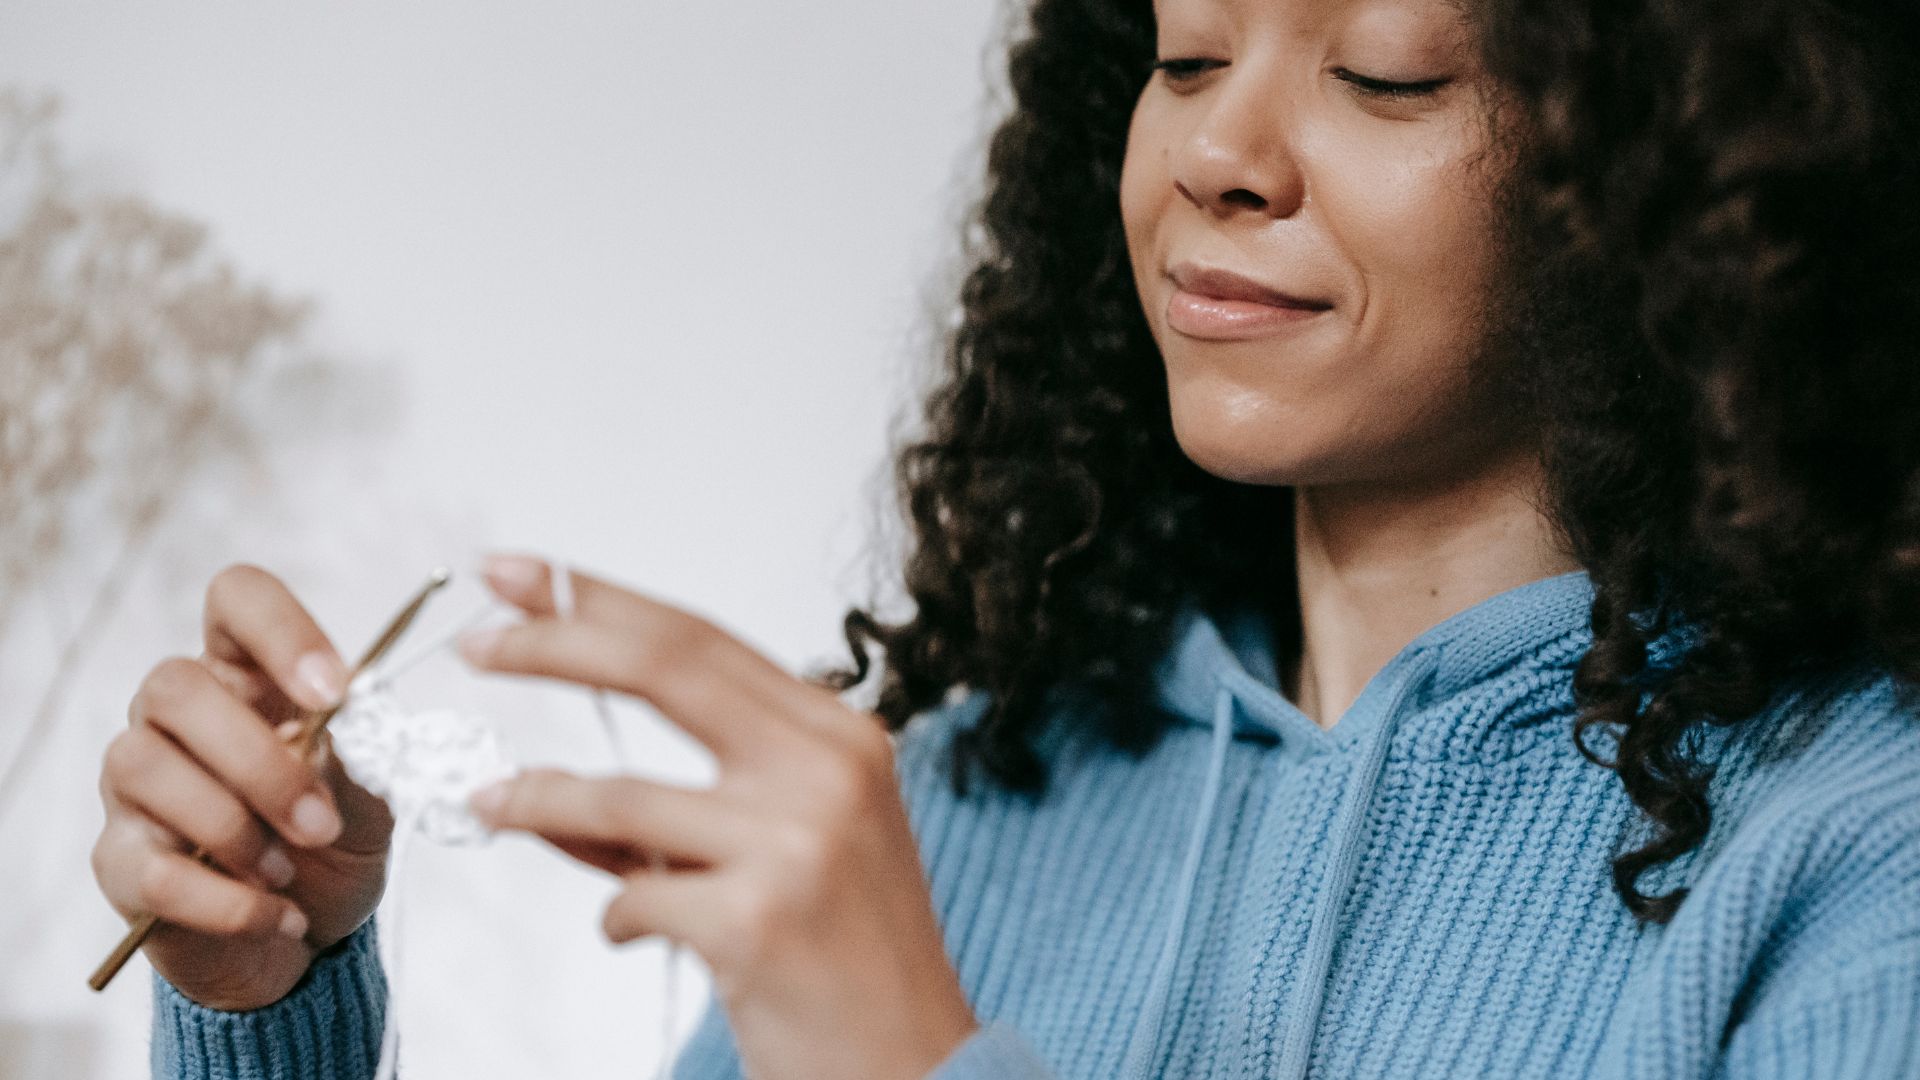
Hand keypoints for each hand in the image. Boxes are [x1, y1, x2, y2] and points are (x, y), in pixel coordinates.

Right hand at [91, 564, 394, 1009]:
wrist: (308, 935)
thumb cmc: (334, 840)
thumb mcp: (372, 798)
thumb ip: (362, 757)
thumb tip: (352, 723)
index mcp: (250, 676)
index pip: (237, 599)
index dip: (280, 630)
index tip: (336, 691)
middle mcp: (177, 717)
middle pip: (175, 686)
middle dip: (259, 761)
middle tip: (320, 823)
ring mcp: (136, 786)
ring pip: (143, 764)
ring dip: (232, 827)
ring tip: (288, 870)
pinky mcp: (120, 861)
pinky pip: (150, 869)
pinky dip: (225, 900)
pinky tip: (277, 914)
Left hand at [457, 554, 979, 1079]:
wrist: (917, 1067)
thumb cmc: (848, 957)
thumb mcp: (791, 847)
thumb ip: (686, 803)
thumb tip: (548, 782)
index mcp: (839, 736)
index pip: (698, 640)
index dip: (599, 600)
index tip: (518, 574)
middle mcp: (828, 770)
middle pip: (662, 668)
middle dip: (552, 642)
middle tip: (474, 641)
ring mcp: (797, 842)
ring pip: (618, 794)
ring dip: (535, 799)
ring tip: (490, 803)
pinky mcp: (759, 921)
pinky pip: (632, 899)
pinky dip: (616, 915)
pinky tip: (633, 931)